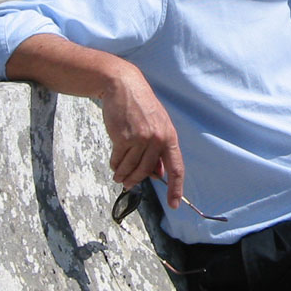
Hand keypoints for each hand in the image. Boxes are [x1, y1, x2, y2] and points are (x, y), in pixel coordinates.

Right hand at [101, 64, 183, 208]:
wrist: (123, 86)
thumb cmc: (141, 107)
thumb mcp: (157, 125)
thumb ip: (159, 149)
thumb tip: (158, 174)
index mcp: (170, 137)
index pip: (177, 167)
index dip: (176, 188)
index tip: (174, 204)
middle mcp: (158, 139)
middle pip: (147, 171)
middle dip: (135, 180)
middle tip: (127, 184)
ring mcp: (141, 138)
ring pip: (131, 167)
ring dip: (123, 174)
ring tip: (119, 175)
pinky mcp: (124, 137)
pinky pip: (118, 159)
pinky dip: (115, 164)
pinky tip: (114, 163)